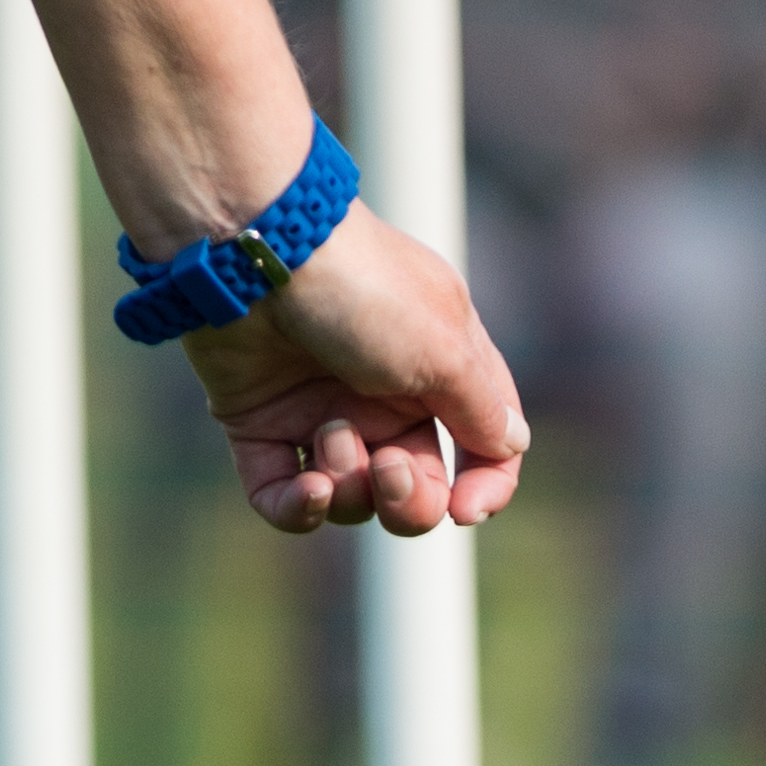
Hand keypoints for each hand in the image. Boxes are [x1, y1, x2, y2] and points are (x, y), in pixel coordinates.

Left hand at [180, 210, 528, 535]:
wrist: (254, 256)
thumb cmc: (362, 290)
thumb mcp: (444, 350)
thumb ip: (482, 409)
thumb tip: (511, 446)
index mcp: (439, 369)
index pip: (482, 447)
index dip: (484, 488)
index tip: (465, 510)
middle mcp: (384, 395)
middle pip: (415, 489)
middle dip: (407, 500)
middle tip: (385, 468)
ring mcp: (320, 412)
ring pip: (352, 500)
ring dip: (350, 485)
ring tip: (328, 435)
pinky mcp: (260, 425)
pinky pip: (283, 498)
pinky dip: (300, 510)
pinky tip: (307, 493)